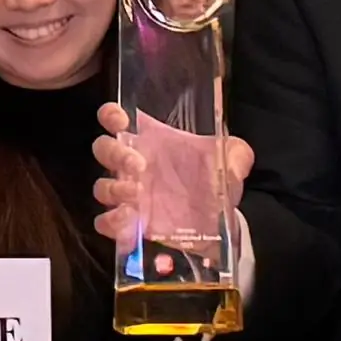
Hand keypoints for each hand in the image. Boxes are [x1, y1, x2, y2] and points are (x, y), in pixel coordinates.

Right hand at [87, 102, 249, 259]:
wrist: (222, 221)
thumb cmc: (218, 181)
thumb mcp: (233, 160)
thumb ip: (236, 154)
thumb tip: (238, 157)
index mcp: (152, 140)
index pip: (116, 119)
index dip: (110, 115)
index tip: (121, 120)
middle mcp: (135, 165)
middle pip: (103, 149)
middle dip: (115, 154)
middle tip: (140, 166)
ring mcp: (130, 195)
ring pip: (101, 186)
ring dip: (114, 189)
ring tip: (138, 195)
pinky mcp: (131, 225)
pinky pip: (105, 222)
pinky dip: (111, 222)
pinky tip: (132, 221)